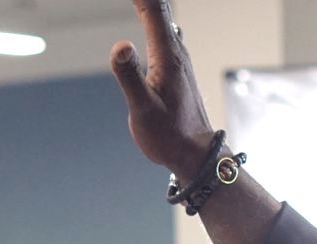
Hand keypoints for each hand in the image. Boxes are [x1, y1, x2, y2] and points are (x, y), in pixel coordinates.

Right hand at [109, 0, 218, 175]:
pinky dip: (152, 18)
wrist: (195, 155)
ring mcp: (178, 60)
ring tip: (138, 1)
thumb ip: (130, 75)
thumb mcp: (143, 108)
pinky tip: (148, 17)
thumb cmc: (170, 136)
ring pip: (163, 19)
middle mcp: (176, 52)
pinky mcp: (176, 69)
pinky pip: (164, 32)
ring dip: (149, 4)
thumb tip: (120, 45)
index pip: (152, 9)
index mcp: (167, 56)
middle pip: (158, 8)